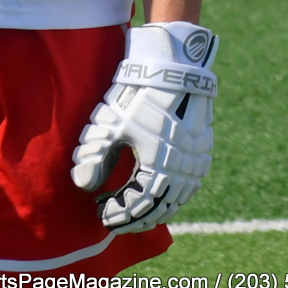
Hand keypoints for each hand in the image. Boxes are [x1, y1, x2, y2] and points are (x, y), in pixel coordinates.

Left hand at [71, 21, 216, 232]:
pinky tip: (152, 192)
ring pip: (175, 200)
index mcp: (161, 169)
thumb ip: (94, 157)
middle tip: (112, 218)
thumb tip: (85, 186)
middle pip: (159, 209)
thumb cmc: (135, 96)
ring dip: (152, 209)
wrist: (170, 69)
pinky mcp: (203, 152)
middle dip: (134, 217)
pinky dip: (168, 196)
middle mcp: (184, 172)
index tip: (101, 214)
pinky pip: (186, 187)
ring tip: (129, 209)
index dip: (119, 214)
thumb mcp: (108, 125)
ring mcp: (197, 163)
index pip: (139, 206)